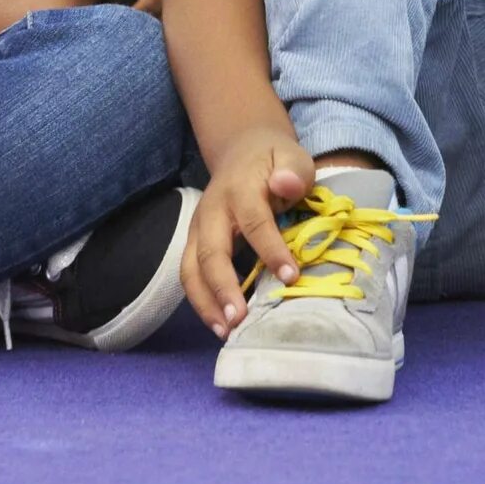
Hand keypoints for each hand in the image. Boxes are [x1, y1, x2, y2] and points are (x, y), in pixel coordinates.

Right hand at [183, 124, 315, 337]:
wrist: (242, 151)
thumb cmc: (273, 161)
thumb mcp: (291, 156)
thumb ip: (293, 171)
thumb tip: (286, 185)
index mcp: (240, 189)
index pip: (254, 222)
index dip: (271, 250)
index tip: (291, 277)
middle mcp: (212, 211)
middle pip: (210, 252)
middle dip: (223, 288)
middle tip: (240, 320)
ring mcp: (198, 228)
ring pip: (190, 269)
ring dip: (205, 303)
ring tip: (226, 332)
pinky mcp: (194, 243)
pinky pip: (191, 275)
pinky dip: (202, 302)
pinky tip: (221, 324)